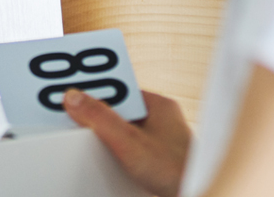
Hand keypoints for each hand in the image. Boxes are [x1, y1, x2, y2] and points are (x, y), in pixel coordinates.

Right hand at [63, 87, 190, 196]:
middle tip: (76, 120)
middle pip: (119, 111)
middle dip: (99, 117)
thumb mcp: (129, 142)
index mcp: (159, 106)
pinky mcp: (158, 165)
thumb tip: (73, 97)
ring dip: (108, 139)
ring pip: (123, 133)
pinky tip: (110, 164)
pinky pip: (129, 152)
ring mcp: (161, 144)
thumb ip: (100, 117)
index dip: (96, 90)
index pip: (119, 87)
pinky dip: (117, 156)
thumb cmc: (179, 173)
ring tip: (93, 145)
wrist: (200, 195)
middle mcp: (162, 122)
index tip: (73, 92)